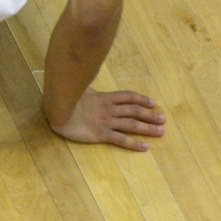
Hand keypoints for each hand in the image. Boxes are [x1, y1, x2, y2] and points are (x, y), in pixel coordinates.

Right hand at [49, 89, 167, 151]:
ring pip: (131, 124)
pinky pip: (120, 139)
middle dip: (150, 115)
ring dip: (147, 128)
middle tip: (163, 119)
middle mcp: (109, 109)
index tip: (153, 102)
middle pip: (134, 111)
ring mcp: (106, 121)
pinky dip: (134, 143)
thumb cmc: (65, 98)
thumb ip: (89, 85)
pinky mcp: (101, 134)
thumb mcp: (80, 88)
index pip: (128, 97)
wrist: (56, 110)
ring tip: (161, 131)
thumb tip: (90, 73)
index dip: (141, 99)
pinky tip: (145, 147)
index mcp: (104, 97)